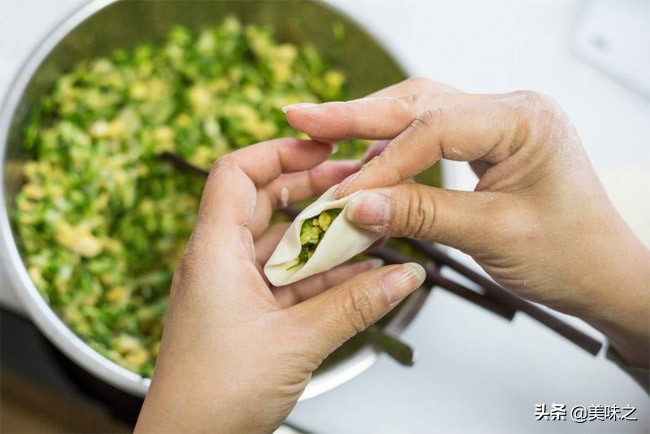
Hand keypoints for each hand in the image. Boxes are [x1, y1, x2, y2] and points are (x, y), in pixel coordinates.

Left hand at [135, 138, 424, 432]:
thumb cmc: (212, 397)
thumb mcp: (297, 342)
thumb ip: (355, 306)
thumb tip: (402, 276)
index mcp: (214, 252)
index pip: (237, 172)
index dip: (279, 152)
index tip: (322, 147)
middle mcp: (219, 262)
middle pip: (265, 203)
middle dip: (313, 193)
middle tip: (356, 187)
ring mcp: (233, 289)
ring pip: (283, 245)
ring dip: (325, 240)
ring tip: (370, 232)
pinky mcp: (247, 314)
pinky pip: (289, 281)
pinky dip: (322, 276)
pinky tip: (360, 279)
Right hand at [284, 78, 649, 366]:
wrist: (604, 274)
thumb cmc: (570, 255)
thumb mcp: (492, 236)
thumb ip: (421, 215)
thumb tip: (357, 206)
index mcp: (524, 121)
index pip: (432, 129)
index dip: (380, 163)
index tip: (342, 194)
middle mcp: (510, 110)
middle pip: (418, 103)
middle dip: (356, 114)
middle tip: (301, 117)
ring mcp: (497, 123)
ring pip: (419, 113)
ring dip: (369, 129)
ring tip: (320, 134)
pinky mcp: (487, 142)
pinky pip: (430, 136)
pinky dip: (392, 150)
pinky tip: (363, 162)